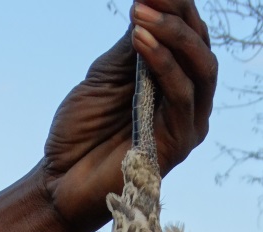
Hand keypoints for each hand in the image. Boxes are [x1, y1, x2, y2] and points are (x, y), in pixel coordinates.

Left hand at [39, 0, 216, 231]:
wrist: (60, 183)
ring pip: (200, 68)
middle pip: (202, 47)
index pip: (189, 35)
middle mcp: (188, 103)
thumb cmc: (80, 133)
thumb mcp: (105, 76)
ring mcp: (187, 125)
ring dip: (173, 35)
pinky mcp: (178, 145)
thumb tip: (149, 2)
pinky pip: (181, 96)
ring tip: (141, 13)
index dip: (175, 5)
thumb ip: (130, 46)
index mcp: (173, 83)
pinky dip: (163, 64)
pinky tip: (140, 42)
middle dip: (178, 14)